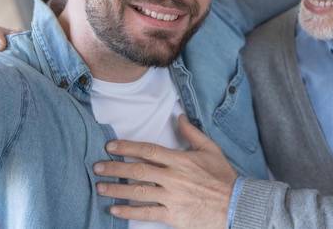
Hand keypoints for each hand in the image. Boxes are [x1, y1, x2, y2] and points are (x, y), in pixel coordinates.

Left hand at [93, 115, 236, 228]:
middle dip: (114, 168)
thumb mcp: (211, 150)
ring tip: (100, 187)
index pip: (148, 150)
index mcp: (180, 160)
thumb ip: (192, 133)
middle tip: (97, 167)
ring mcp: (171, 198)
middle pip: (137, 171)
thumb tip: (179, 117)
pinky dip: (128, 212)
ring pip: (137, 192)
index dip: (127, 147)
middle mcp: (173, 178)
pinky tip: (114, 210)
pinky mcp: (173, 216)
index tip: (111, 146)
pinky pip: (146, 213)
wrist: (235, 205)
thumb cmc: (223, 177)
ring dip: (116, 189)